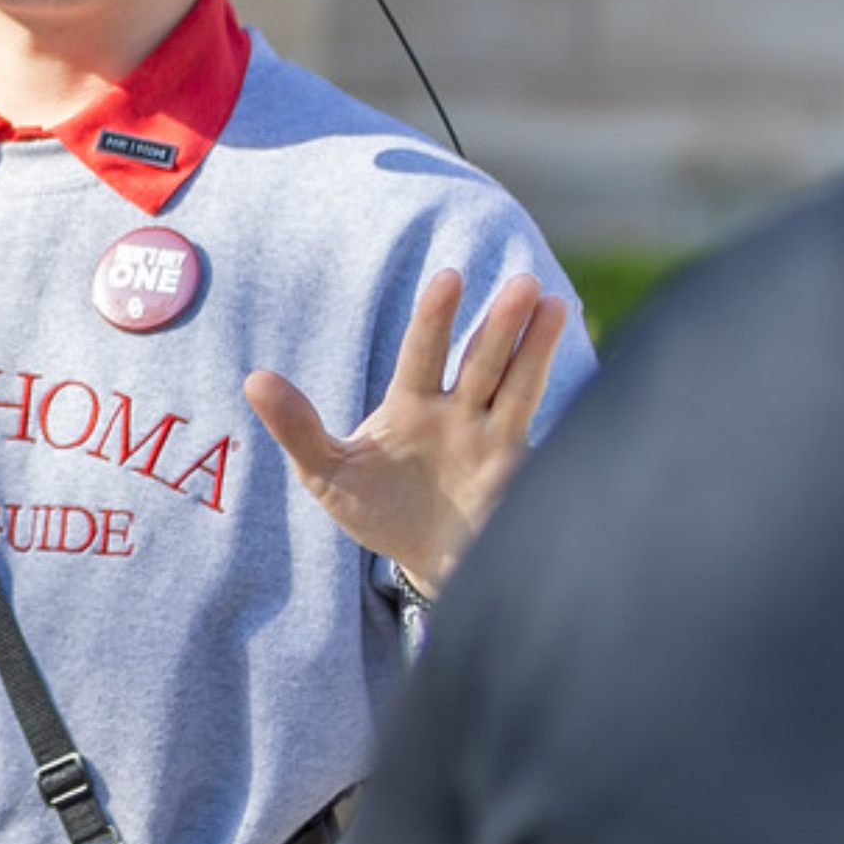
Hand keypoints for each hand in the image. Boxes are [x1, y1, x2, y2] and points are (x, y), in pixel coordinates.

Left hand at [247, 270, 570, 591]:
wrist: (427, 563)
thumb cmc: (378, 512)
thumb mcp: (328, 474)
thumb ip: (298, 428)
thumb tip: (253, 378)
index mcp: (410, 404)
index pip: (423, 352)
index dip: (436, 317)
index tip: (449, 279)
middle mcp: (457, 411)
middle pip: (480, 359)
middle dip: (499, 324)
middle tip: (522, 284)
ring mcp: (492, 438)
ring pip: (517, 384)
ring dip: (536, 347)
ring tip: (554, 304)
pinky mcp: (519, 470)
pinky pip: (543, 431)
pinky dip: (567, 403)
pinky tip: (590, 376)